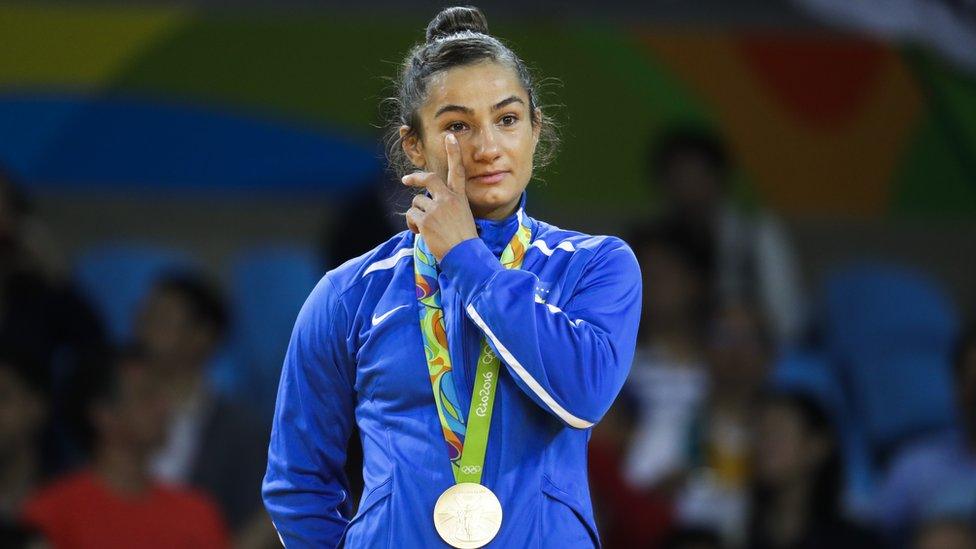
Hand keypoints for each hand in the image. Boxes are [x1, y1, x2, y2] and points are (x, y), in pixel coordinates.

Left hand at [402, 134, 477, 260]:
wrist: (465, 255)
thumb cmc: (464, 241)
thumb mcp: (462, 217)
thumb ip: (448, 207)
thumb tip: (427, 204)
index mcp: (460, 198)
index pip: (457, 170)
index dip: (453, 152)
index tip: (450, 137)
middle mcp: (448, 199)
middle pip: (429, 179)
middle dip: (415, 178)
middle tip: (406, 180)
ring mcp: (436, 208)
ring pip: (416, 203)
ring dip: (417, 215)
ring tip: (427, 229)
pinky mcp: (426, 220)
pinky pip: (411, 216)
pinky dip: (413, 225)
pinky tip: (422, 234)